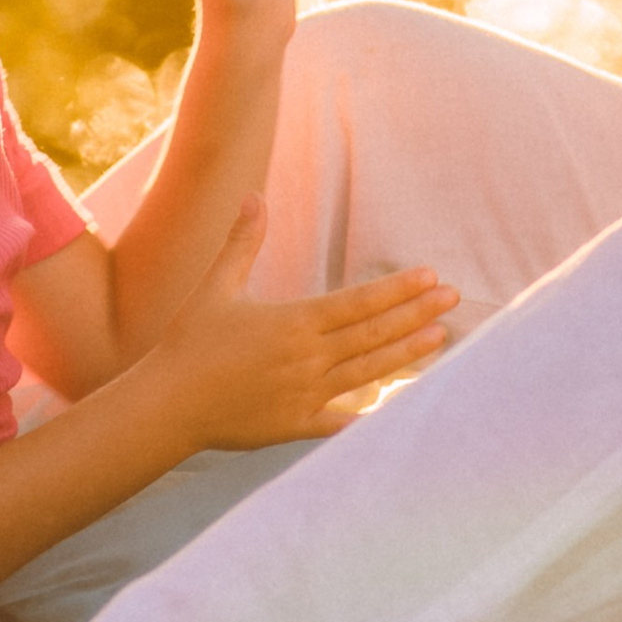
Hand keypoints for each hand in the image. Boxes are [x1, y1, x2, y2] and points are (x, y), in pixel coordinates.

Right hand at [148, 200, 458, 448]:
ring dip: (407, 353)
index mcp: (294, 322)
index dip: (398, 290)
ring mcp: (306, 394)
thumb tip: (253, 196)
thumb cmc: (190, 342)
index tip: (430, 277)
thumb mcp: (216, 285)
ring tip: (442, 338)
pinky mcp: (297, 425)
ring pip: (369, 372)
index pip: (359, 302)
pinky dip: (375, 414)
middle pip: (373, 333)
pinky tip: (404, 406)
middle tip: (454, 299)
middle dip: (417, 314)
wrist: (167, 405)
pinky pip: (344, 420)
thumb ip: (242, 242)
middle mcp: (307, 358)